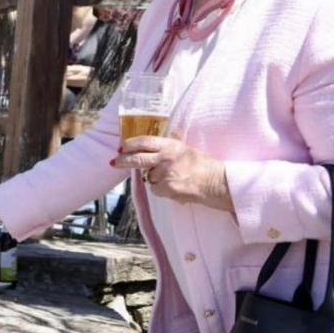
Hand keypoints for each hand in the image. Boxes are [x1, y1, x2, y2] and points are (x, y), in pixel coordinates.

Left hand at [113, 135, 233, 211]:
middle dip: (123, 161)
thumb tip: (155, 143)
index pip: (144, 141)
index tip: (121, 147)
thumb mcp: (186, 150)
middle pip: (137, 159)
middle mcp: (167, 157)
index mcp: (171, 145)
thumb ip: (169, 147)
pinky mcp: (168, 188)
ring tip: (174, 179)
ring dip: (155, 180)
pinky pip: (156, 190)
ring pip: (148, 178)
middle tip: (114, 162)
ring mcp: (166, 173)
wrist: (218, 183)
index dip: (130, 144)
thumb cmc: (204, 166)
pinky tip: (175, 188)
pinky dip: (162, 190)